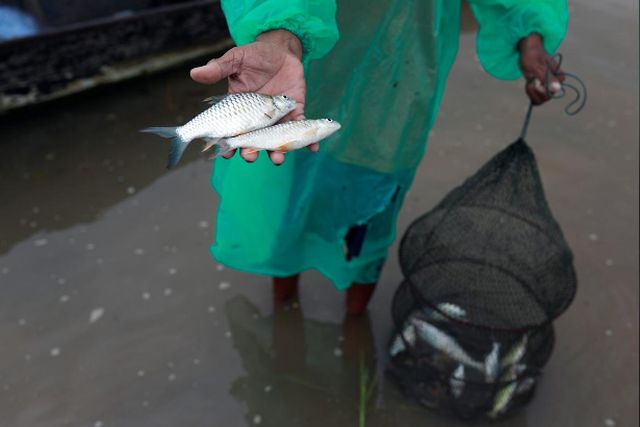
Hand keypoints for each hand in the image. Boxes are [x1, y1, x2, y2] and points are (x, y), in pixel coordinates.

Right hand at [190, 29, 317, 164]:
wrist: (282, 50)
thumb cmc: (256, 55)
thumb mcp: (237, 59)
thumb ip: (219, 68)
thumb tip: (194, 73)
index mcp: (240, 110)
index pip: (231, 131)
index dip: (227, 144)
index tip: (225, 152)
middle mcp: (258, 119)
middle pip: (253, 141)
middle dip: (251, 152)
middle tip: (250, 156)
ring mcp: (277, 119)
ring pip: (276, 140)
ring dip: (277, 153)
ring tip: (277, 159)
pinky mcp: (295, 113)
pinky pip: (300, 129)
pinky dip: (307, 141)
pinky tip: (312, 149)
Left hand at [518, 33, 564, 105]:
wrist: (529, 50)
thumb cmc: (533, 56)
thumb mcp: (538, 67)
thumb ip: (547, 78)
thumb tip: (557, 89)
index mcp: (558, 78)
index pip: (551, 93)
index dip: (540, 90)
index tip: (534, 81)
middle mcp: (555, 83)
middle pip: (546, 98)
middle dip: (534, 91)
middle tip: (530, 81)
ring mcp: (548, 86)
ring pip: (540, 99)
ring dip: (531, 92)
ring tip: (529, 82)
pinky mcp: (541, 87)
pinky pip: (536, 97)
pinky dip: (530, 93)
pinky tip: (529, 84)